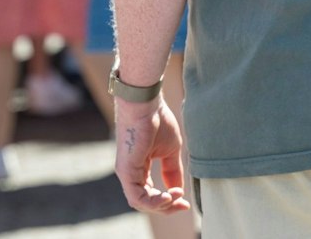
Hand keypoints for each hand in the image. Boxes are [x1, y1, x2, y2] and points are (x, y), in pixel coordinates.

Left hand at [113, 96, 189, 214]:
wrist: (146, 103)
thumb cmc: (157, 120)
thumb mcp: (170, 151)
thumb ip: (172, 171)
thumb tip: (178, 191)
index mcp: (139, 168)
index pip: (151, 194)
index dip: (169, 202)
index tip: (185, 202)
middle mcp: (131, 173)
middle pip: (146, 202)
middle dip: (167, 207)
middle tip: (183, 203)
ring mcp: (126, 173)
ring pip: (141, 203)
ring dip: (161, 205)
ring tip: (175, 196)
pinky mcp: (126, 171)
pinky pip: (137, 197)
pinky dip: (154, 202)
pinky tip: (168, 196)